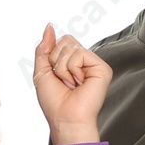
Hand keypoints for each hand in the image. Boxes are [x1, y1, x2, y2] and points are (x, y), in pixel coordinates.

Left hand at [32, 23, 109, 143]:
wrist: (65, 118)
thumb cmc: (54, 102)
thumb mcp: (42, 71)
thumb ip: (44, 48)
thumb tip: (49, 26)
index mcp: (72, 62)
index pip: (61, 41)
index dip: (51, 55)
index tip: (54, 74)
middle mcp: (85, 61)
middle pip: (65, 40)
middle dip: (56, 60)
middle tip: (63, 80)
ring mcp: (94, 64)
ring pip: (71, 46)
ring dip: (63, 68)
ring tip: (71, 84)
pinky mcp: (102, 68)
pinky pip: (79, 54)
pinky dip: (72, 69)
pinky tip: (79, 83)